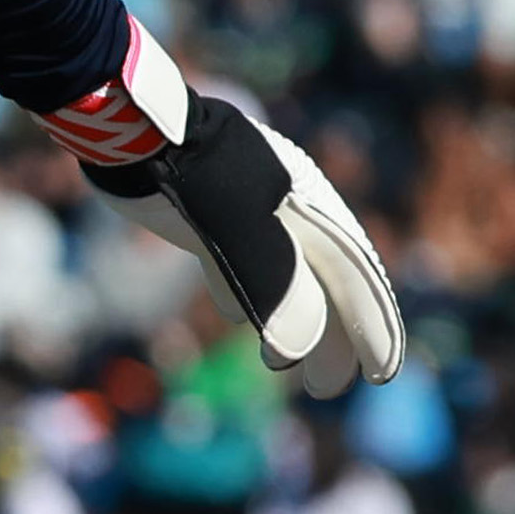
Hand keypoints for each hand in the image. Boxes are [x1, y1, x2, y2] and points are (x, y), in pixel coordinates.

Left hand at [78, 25, 403, 388]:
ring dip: (293, 324)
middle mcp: (292, 213)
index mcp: (312, 213)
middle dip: (335, 340)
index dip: (373, 329)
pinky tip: (233, 313)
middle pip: (327, 285)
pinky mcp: (210, 213)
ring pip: (287, 277)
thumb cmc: (190, 175)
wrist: (134, 125)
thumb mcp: (237, 228)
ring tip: (286, 367)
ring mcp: (251, 212)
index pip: (356, 280)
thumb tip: (298, 350)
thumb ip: (274, 285)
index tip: (380, 375)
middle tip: (329, 388)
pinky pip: (243, 263)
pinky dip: (249, 296)